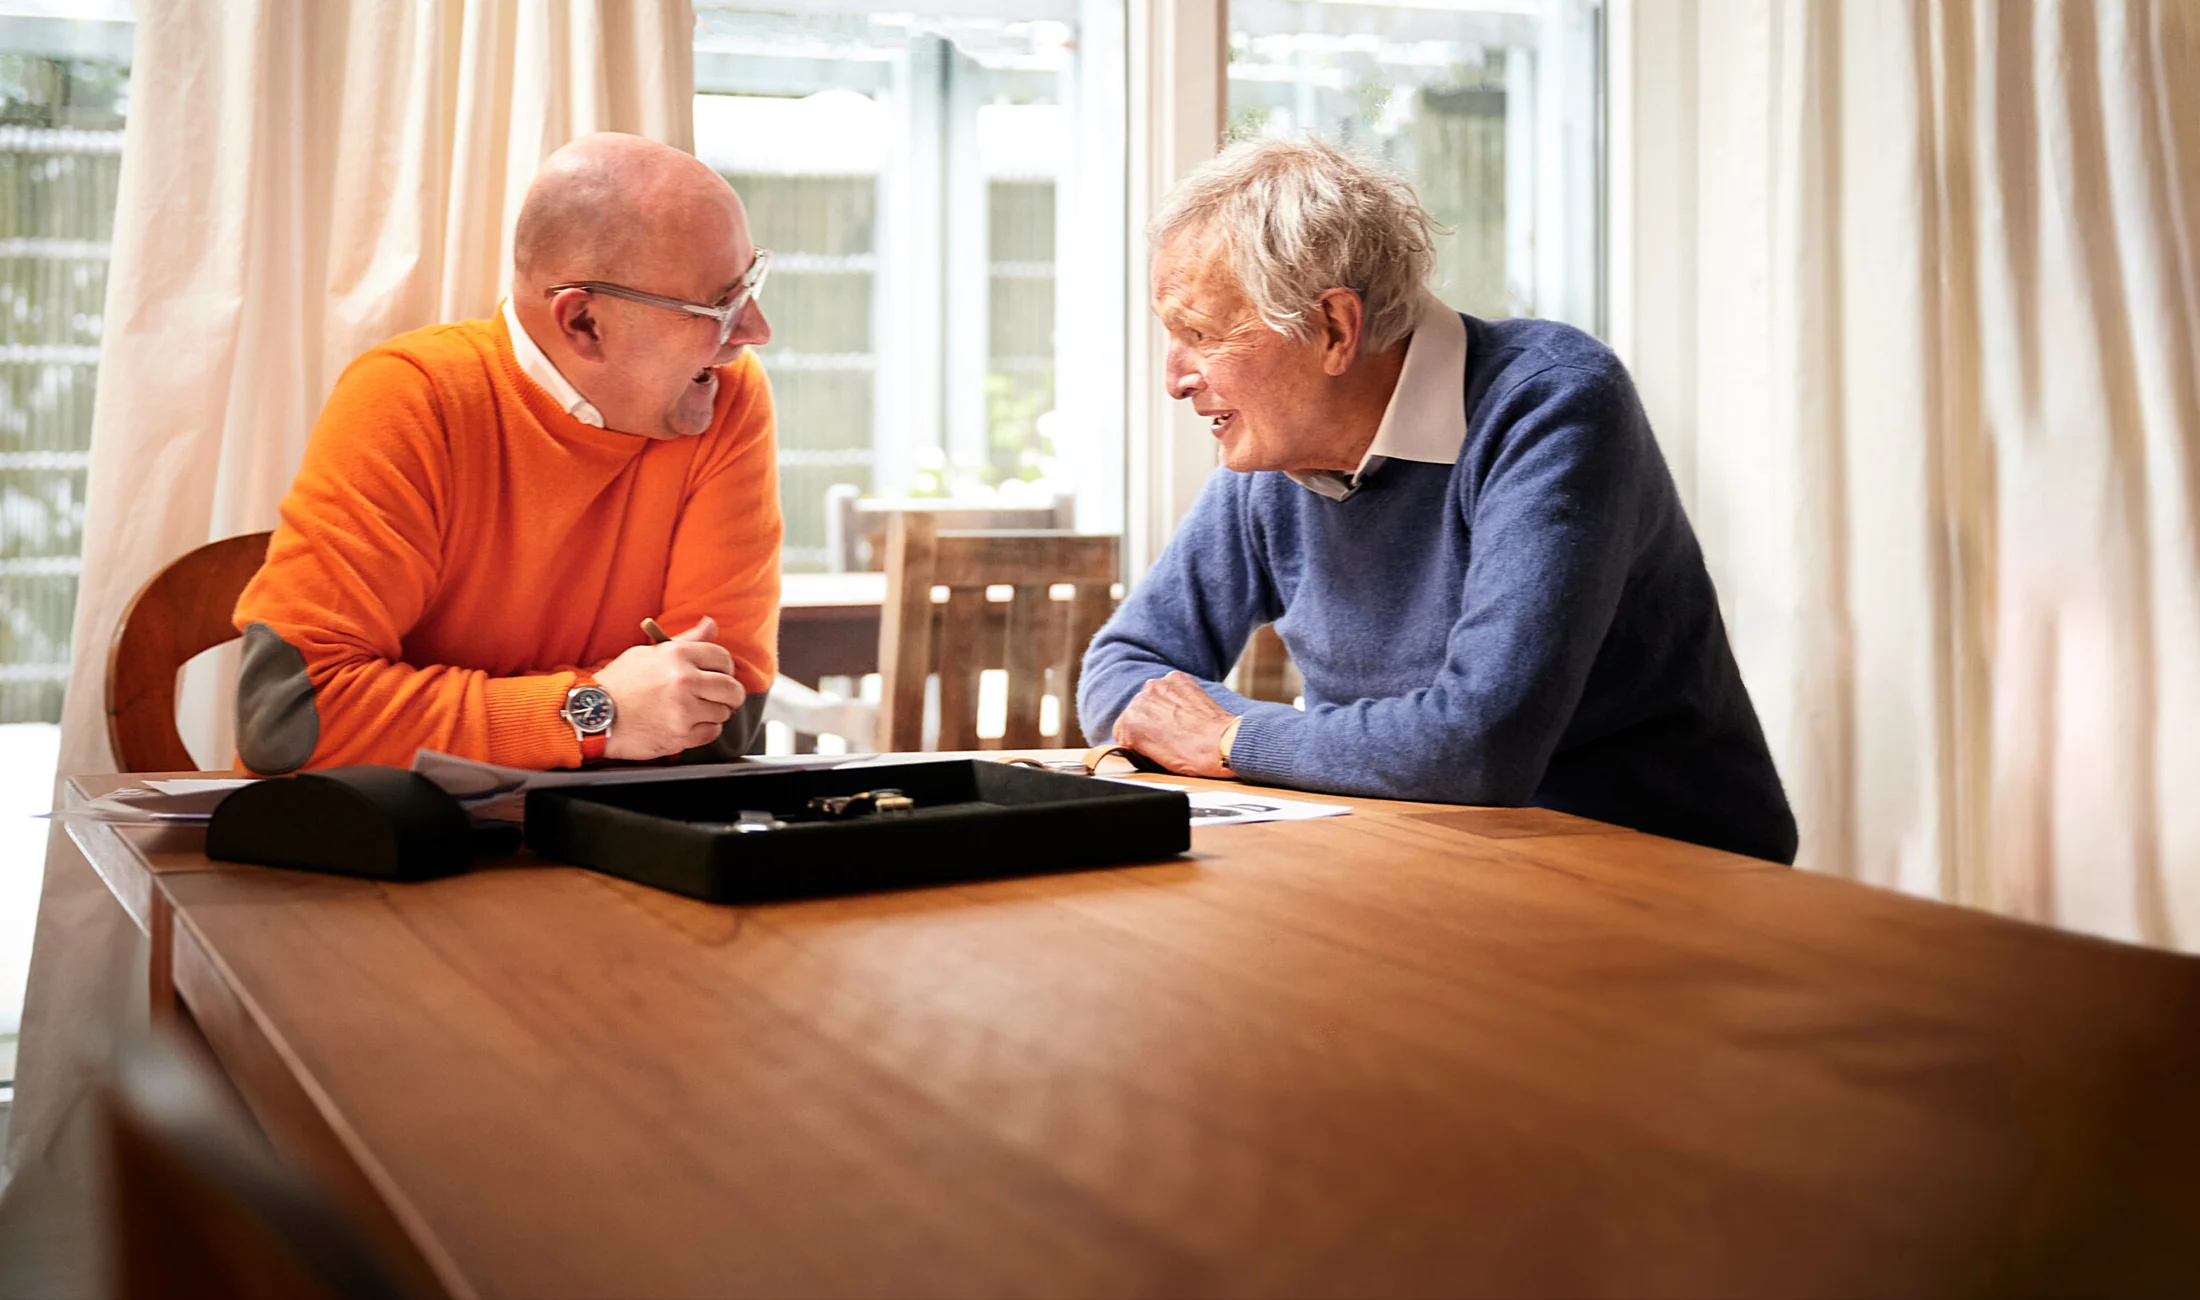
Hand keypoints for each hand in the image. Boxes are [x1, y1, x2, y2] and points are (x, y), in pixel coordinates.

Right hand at [593, 616, 747, 759]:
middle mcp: (684, 680)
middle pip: (731, 688)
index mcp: (677, 655)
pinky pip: (712, 732)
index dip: (724, 668)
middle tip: (720, 698)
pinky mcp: (681, 734)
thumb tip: (711, 624)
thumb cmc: (620, 683)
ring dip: (715, 713)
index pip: (723, 658)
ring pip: (723, 712)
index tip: (719, 675)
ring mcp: (684, 709)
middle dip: (730, 694)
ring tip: (696, 711)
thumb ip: (686, 641)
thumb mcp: (649, 653)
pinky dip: (705, 730)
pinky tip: (689, 724)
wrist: (594, 715)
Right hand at [1112, 671, 1236, 778]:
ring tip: (1180, 723)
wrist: (1223, 744)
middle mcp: (1139, 700)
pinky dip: (1176, 695)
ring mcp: (1158, 686)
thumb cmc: (1192, 758)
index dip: (1137, 740)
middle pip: (1137, 711)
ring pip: (1153, 697)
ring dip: (1162, 706)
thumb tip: (1138, 737)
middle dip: (1149, 721)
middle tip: (1168, 735)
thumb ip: (1139, 742)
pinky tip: (1188, 711)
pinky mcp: (1177, 678)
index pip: (1122, 730)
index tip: (1149, 744)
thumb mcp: (1155, 759)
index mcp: (1129, 723)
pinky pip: (1170, 686)